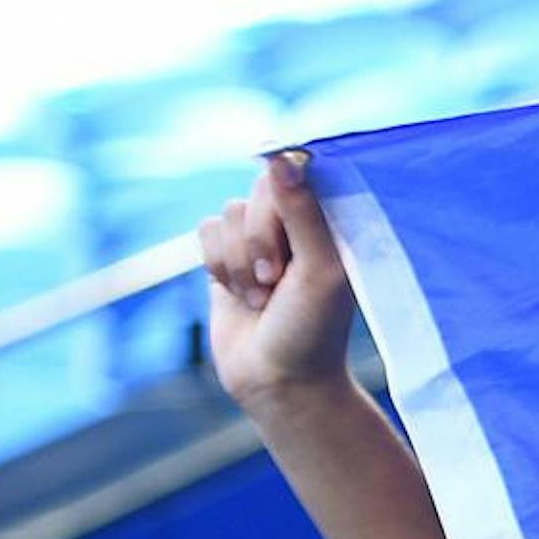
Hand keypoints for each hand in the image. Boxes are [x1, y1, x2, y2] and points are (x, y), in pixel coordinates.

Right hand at [198, 153, 363, 410]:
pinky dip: (217, 265)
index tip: (289, 227)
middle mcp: (297, 225)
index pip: (303, 173)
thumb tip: (282, 159)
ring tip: (261, 296)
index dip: (287, 192)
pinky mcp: (226, 256)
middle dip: (261, 238)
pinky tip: (238, 296)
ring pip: (228, 213)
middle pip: (260, 190)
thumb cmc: (313, 328)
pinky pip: (204, 232)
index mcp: (333, 224)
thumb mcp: (321, 269)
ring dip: (238, 259)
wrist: (278, 379)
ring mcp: (259, 240)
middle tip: (276, 279)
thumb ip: (304, 213)